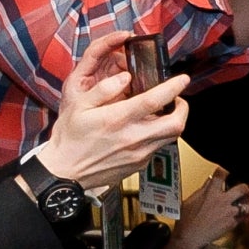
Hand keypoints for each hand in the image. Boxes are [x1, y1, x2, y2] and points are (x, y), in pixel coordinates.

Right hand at [38, 31, 189, 189]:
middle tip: (178, 99)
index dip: (173, 88)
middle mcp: (133, 138)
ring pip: (171, 137)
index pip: (155, 101)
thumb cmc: (70, 138)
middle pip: (175, 124)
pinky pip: (158, 146)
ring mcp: (139, 154)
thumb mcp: (78, 106)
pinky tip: (148, 128)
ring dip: (174, 122)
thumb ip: (103, 89)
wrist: (66, 171)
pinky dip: (160, 135)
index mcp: (117, 119)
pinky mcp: (140, 164)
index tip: (182, 79)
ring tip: (165, 112)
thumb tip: (124, 77)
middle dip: (183, 109)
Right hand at [153, 173, 248, 248]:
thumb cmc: (186, 221)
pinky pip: (244, 216)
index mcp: (210, 192)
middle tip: (243, 190)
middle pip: (242, 188)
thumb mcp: (190, 200)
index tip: (228, 172)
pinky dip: (245, 214)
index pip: (222, 174)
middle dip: (245, 188)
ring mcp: (229, 212)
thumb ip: (203, 189)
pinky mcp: (232, 223)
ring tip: (246, 203)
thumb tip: (210, 180)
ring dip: (248, 203)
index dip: (226, 170)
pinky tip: (243, 215)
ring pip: (248, 204)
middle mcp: (222, 200)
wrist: (190, 238)